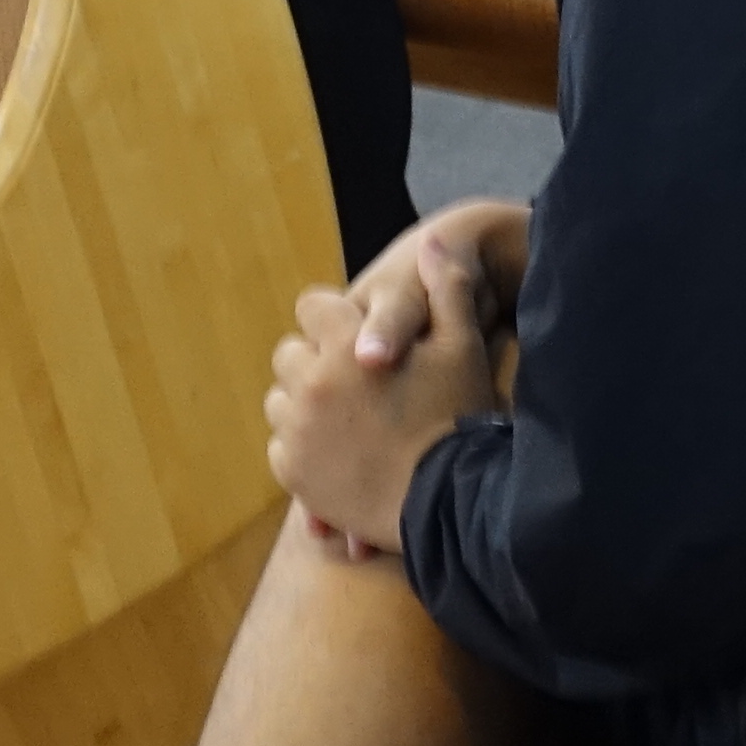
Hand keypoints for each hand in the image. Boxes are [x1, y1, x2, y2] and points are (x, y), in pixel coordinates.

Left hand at [263, 209, 513, 551]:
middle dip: (315, 361)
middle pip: (289, 355)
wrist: (450, 503)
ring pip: (281, 401)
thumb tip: (431, 242)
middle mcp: (310, 385)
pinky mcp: (295, 476)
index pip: (311, 306)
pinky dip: (302, 446)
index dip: (333, 317)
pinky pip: (281, 447)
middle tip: (353, 382)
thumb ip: (445, 287)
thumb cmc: (460, 417)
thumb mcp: (464, 344)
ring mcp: (297, 433)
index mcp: (344, 345)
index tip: (355, 337)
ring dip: (304, 403)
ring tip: (345, 418)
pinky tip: (337, 451)